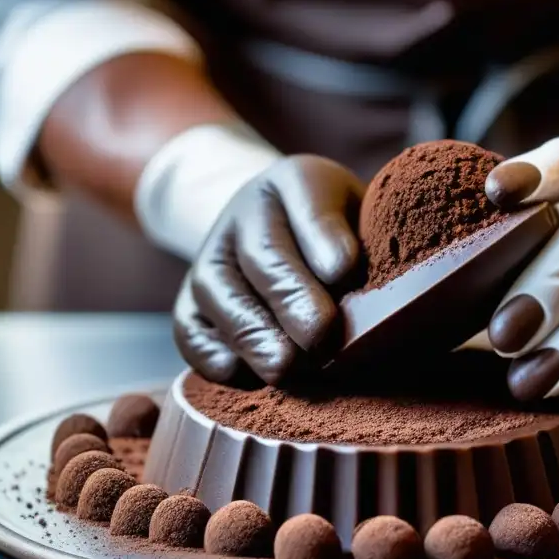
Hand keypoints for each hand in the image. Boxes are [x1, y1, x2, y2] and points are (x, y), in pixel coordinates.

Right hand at [174, 155, 363, 384]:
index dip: (324, 237)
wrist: (280, 238)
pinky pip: (189, 331)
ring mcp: (211, 259)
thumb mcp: (362, 221)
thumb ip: (368, 246)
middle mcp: (244, 216)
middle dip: (292, 298)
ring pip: (220, 294)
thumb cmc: (340, 239)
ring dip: (253, 334)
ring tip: (284, 367)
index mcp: (295, 183)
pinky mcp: (191, 305)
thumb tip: (365, 296)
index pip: (310, 202)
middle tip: (319, 336)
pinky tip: (242, 376)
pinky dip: (211, 354)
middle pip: (264, 256)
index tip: (345, 270)